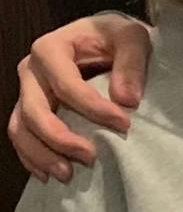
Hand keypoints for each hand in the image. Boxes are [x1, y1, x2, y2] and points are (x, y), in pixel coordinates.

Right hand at [8, 12, 153, 181]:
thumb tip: (126, 99)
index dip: (94, 109)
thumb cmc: (116, 37)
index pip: (67, 85)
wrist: (104, 39)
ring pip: (21, 128)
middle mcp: (31, 70)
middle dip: (60, 139)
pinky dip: (32, 157)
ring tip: (67, 174)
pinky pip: (21, 136)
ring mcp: (27, 91)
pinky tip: (50, 174)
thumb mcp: (132, 38)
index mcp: (51, 48)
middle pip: (34, 111)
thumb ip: (131, 64)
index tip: (124, 124)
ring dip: (41, 154)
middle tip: (90, 157)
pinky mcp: (29, 109)